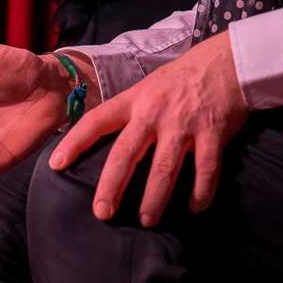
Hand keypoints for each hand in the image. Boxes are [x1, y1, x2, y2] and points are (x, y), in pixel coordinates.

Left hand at [48, 32, 246, 227]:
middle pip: (127, 153)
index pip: (97, 120)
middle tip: (102, 213)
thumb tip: (105, 141)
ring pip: (164, 167)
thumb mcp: (149, 87)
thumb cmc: (182, 79)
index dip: (74, 142)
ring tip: (147, 220)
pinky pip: (206, 168)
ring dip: (154, 198)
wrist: (226, 61)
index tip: (56, 165)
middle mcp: (155, 112)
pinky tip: (195, 207)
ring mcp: (185, 123)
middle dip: (111, 186)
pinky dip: (201, 191)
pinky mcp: (213, 132)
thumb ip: (130, 112)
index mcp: (135, 99)